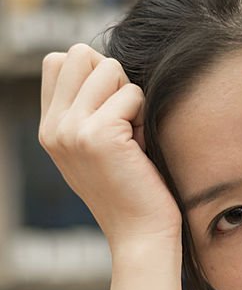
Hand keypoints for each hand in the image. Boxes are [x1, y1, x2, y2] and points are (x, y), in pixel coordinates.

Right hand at [39, 44, 181, 248]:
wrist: (140, 235)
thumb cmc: (132, 189)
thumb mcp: (97, 146)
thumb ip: (87, 108)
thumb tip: (101, 61)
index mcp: (49, 128)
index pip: (59, 60)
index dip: (94, 75)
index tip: (111, 113)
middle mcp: (53, 127)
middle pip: (80, 54)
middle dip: (113, 78)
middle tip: (125, 121)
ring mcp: (72, 130)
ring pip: (109, 68)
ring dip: (132, 98)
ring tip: (134, 137)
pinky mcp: (99, 135)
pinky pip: (133, 94)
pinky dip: (145, 116)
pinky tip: (141, 149)